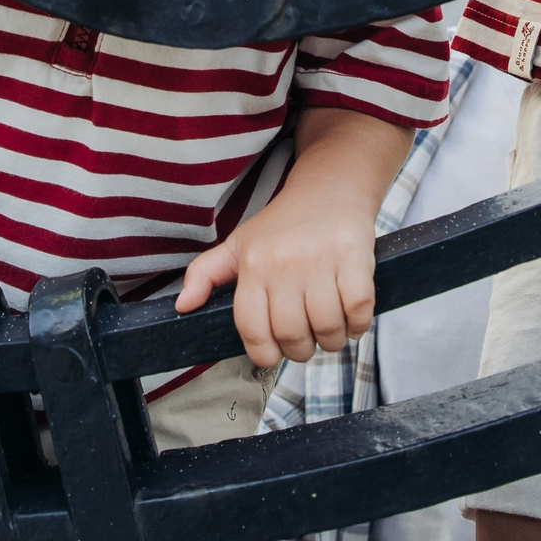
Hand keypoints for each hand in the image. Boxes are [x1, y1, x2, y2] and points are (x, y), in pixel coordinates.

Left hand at [174, 184, 377, 369]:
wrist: (329, 187)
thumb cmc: (282, 224)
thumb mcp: (238, 244)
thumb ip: (205, 274)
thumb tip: (182, 306)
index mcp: (253, 266)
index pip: (253, 330)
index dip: (266, 353)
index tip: (277, 351)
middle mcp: (283, 264)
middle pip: (293, 336)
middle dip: (302, 350)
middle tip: (309, 340)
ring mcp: (320, 261)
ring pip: (327, 327)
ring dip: (333, 341)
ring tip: (332, 330)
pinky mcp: (354, 256)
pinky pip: (358, 308)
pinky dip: (359, 324)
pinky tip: (353, 319)